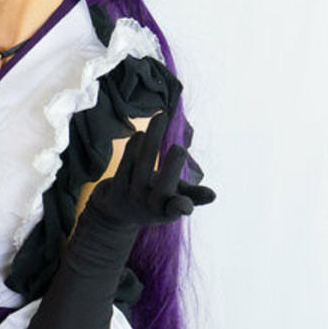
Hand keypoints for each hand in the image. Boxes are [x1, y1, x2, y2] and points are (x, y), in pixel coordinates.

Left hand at [88, 111, 215, 225]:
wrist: (116, 212)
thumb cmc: (153, 199)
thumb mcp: (174, 198)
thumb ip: (193, 195)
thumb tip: (213, 196)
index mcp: (168, 211)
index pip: (178, 209)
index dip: (182, 206)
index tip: (186, 205)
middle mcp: (149, 209)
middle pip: (163, 188)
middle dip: (172, 166)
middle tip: (179, 147)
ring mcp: (130, 200)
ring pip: (143, 167)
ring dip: (152, 139)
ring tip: (161, 117)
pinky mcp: (114, 191)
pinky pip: (126, 164)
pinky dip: (133, 147)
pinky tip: (140, 134)